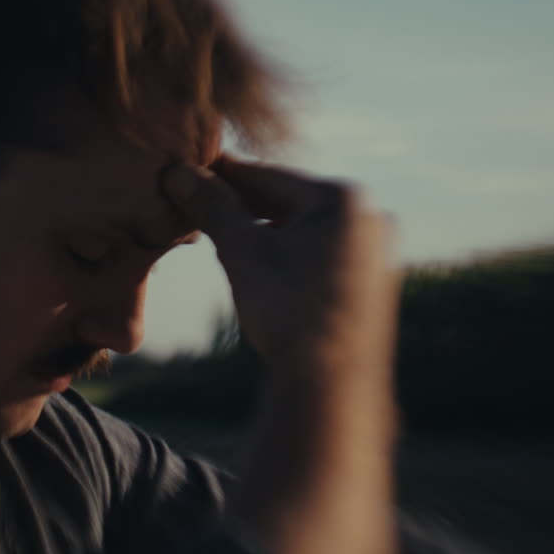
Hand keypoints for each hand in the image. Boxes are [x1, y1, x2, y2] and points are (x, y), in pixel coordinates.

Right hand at [163, 155, 401, 553]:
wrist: (331, 384)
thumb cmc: (286, 310)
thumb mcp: (242, 251)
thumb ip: (212, 208)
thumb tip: (177, 173)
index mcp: (342, 198)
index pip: (268, 178)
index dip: (223, 176)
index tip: (191, 170)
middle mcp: (370, 217)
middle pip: (290, 203)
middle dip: (245, 206)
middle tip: (200, 202)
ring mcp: (376, 253)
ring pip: (307, 232)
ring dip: (267, 232)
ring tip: (226, 237)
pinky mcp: (374, 286)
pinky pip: (322, 257)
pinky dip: (291, 257)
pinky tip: (263, 269)